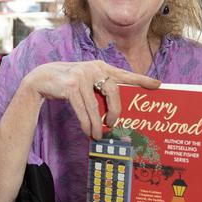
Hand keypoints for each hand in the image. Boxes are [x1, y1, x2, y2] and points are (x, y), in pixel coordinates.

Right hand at [21, 60, 159, 139]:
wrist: (43, 78)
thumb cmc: (69, 82)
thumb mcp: (87, 80)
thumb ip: (101, 88)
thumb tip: (115, 111)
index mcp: (101, 67)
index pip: (125, 74)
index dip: (142, 79)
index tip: (158, 85)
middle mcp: (94, 68)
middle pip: (113, 91)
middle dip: (116, 111)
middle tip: (113, 124)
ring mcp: (81, 76)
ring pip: (96, 105)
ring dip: (98, 123)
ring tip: (99, 135)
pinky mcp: (70, 86)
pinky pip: (83, 109)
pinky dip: (87, 123)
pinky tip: (89, 131)